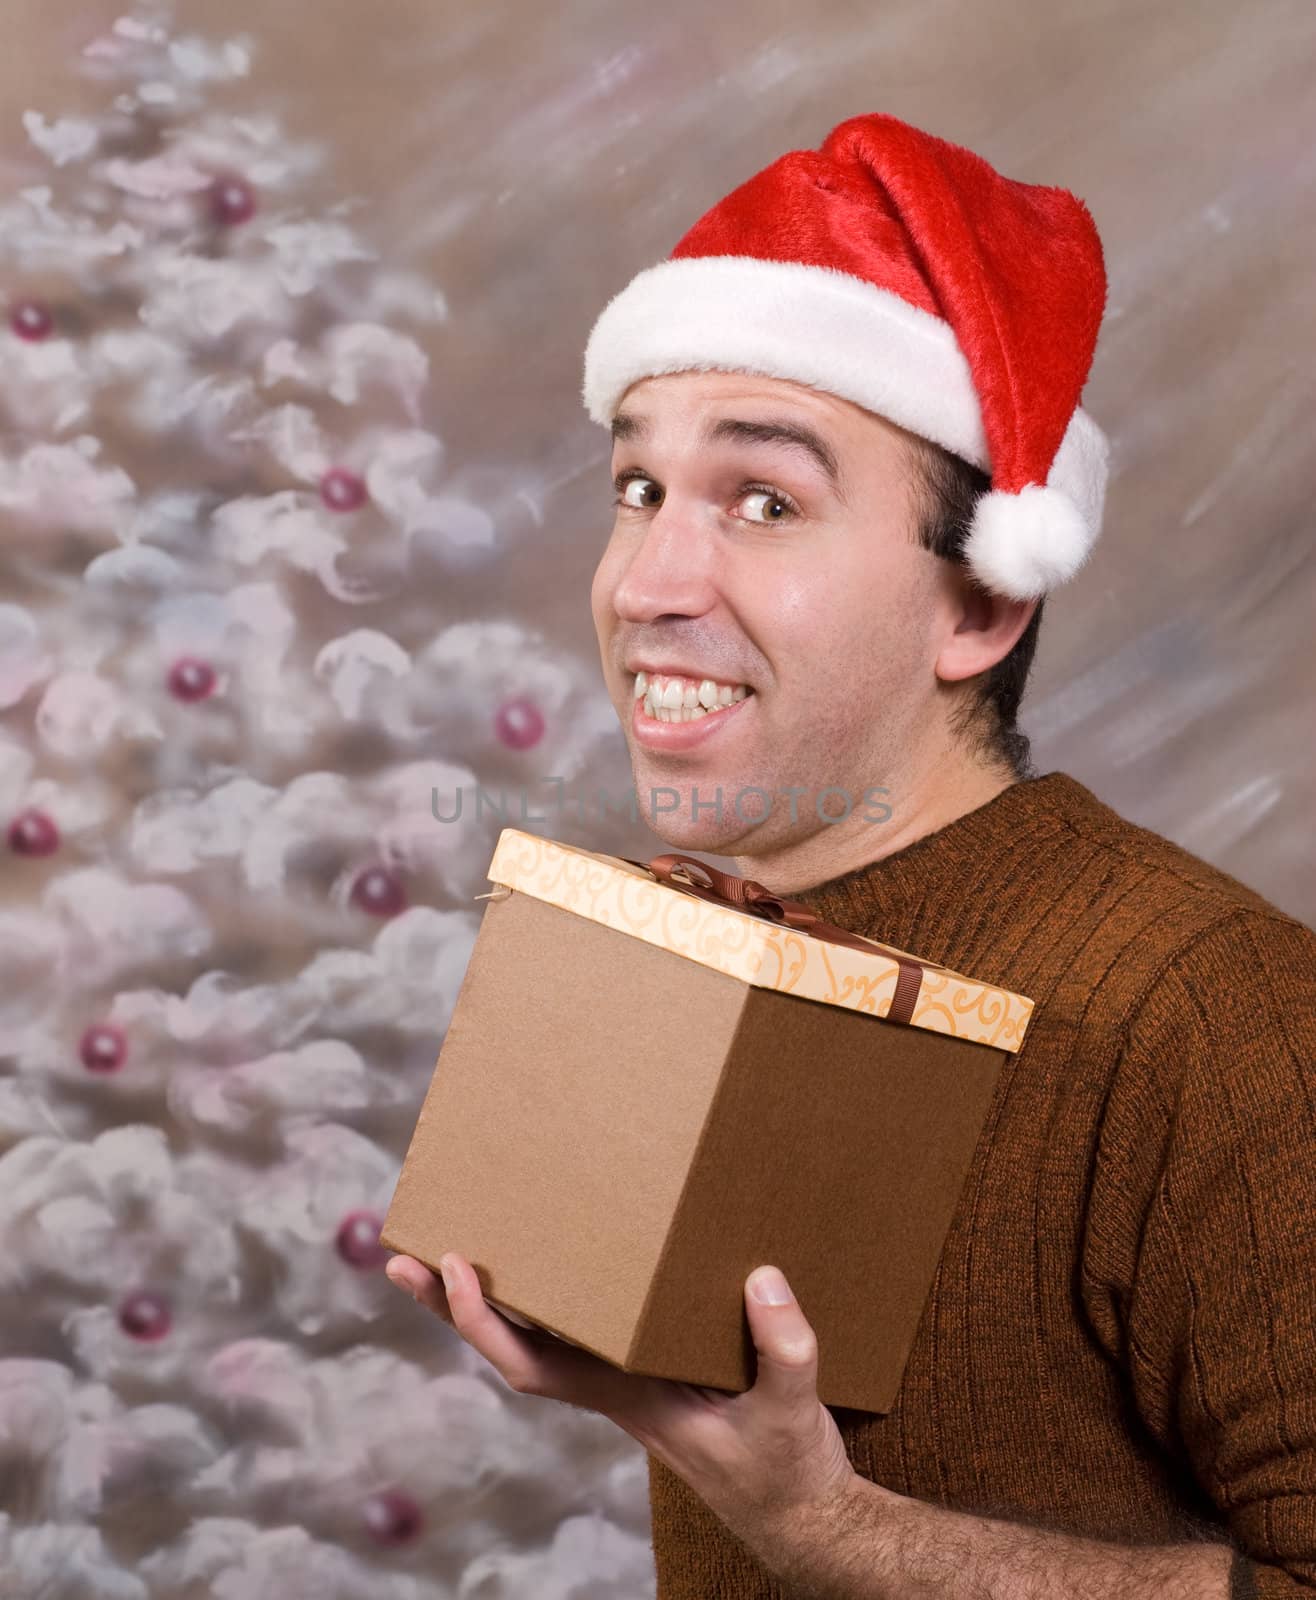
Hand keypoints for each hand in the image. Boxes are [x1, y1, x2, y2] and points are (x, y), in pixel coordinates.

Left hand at [385, 1251, 856, 1550]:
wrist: (800, 1519)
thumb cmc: (787, 1473)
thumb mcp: (794, 1414)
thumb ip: (785, 1349)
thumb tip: (761, 1279)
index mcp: (629, 1399)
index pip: (531, 1363)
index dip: (484, 1319)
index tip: (456, 1266)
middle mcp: (613, 1389)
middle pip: (511, 1346)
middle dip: (454, 1305)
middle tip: (404, 1256)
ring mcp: (627, 1384)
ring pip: (538, 1340)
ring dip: (489, 1301)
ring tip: (452, 1248)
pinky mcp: (650, 1375)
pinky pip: (578, 1335)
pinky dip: (546, 1304)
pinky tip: (549, 1271)